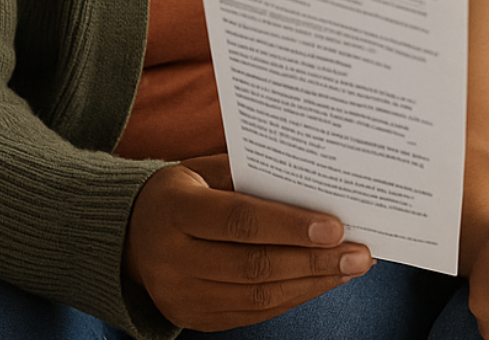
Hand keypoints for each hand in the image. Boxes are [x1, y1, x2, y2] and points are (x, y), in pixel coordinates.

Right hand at [124, 155, 371, 330]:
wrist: (128, 235)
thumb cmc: (182, 191)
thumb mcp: (203, 170)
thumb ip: (250, 175)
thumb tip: (315, 183)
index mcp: (175, 211)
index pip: (239, 221)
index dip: (289, 226)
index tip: (335, 226)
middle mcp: (172, 258)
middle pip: (253, 265)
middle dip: (314, 261)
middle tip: (360, 253)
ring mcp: (181, 295)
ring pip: (257, 296)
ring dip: (312, 283)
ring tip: (352, 267)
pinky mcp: (193, 317)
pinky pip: (252, 313)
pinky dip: (293, 297)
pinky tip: (322, 281)